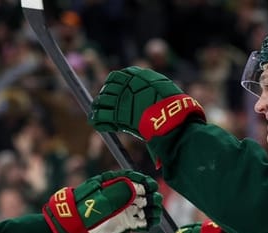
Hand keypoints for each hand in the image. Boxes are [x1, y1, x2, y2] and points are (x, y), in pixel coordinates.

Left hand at [43, 169, 162, 232]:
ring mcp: (128, 210)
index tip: (150, 186)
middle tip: (147, 201)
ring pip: (149, 207)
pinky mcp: (129, 223)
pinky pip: (146, 222)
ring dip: (154, 209)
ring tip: (150, 212)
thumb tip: (138, 188)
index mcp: (119, 184)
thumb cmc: (86, 206)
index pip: (138, 179)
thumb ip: (120, 191)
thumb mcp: (101, 195)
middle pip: (147, 193)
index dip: (146, 182)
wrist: (76, 225)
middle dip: (151, 196)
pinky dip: (151, 221)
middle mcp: (126, 196)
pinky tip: (149, 220)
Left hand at [89, 66, 204, 139]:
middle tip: (101, 103)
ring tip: (95, 112)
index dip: (113, 85)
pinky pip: (101, 116)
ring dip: (98, 107)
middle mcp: (126, 85)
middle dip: (105, 96)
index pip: (117, 77)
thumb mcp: (163, 88)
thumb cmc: (173, 104)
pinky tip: (94, 121)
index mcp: (137, 75)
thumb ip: (151, 87)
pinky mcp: (117, 115)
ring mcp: (120, 100)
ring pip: (102, 102)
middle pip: (108, 88)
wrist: (172, 117)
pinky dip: (97, 119)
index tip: (112, 91)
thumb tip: (154, 89)